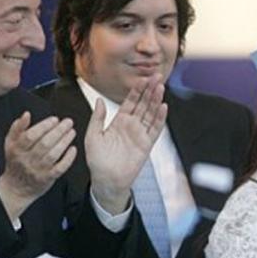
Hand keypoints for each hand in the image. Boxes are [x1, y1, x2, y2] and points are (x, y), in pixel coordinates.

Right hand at [0, 112, 76, 219]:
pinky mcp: (48, 178)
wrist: (16, 188)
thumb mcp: (10, 143)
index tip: (54, 119)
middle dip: (58, 131)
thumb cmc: (15, 163)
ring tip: (71, 132)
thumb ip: (17, 128)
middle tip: (68, 122)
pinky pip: (60, 168)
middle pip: (44, 144)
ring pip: (53, 154)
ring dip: (64, 142)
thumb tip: (26, 115)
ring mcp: (38, 170)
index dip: (44, 126)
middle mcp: (27, 160)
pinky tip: (73, 149)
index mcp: (17, 150)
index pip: (30, 136)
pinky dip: (68, 158)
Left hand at [85, 75, 167, 213]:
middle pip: (143, 104)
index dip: (137, 91)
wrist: (106, 180)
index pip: (130, 102)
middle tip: (157, 77)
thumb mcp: (93, 136)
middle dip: (150, 90)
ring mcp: (140, 134)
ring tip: (161, 87)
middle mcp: (131, 126)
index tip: (143, 79)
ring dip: (156, 101)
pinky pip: (155, 129)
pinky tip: (163, 107)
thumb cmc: (98, 160)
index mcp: (118, 122)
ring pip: (150, 114)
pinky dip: (160, 118)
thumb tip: (99, 101)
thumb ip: (97, 118)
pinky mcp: (146, 145)